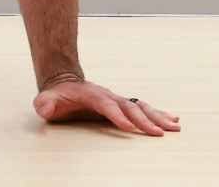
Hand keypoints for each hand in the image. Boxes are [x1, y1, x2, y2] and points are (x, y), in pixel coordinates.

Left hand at [34, 79, 179, 135]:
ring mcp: (117, 99)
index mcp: (92, 95)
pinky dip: (158, 113)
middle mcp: (109, 96)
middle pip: (129, 107)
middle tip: (158, 133)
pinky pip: (142, 108)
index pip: (107, 106)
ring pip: (140, 107)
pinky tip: (172, 119)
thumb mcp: (47, 101)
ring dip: (157, 116)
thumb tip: (43, 108)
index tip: (128, 128)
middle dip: (144, 120)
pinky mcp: (122, 105)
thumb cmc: (57, 97)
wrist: (64, 84)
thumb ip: (45, 104)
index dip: (117, 116)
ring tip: (174, 126)